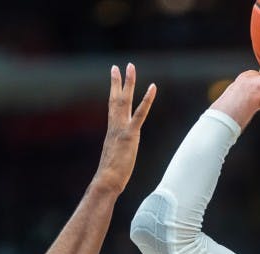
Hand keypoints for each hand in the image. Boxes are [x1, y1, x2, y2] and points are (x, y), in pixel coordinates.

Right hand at [91, 63, 156, 195]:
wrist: (106, 181)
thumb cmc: (110, 175)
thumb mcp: (115, 159)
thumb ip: (117, 152)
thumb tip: (117, 156)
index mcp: (112, 131)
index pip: (112, 107)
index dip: (114, 92)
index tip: (114, 78)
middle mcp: (115, 126)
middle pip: (116, 99)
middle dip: (118, 82)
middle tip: (119, 66)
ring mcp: (122, 129)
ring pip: (124, 101)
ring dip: (128, 83)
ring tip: (130, 67)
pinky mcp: (131, 135)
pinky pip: (140, 114)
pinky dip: (147, 100)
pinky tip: (152, 87)